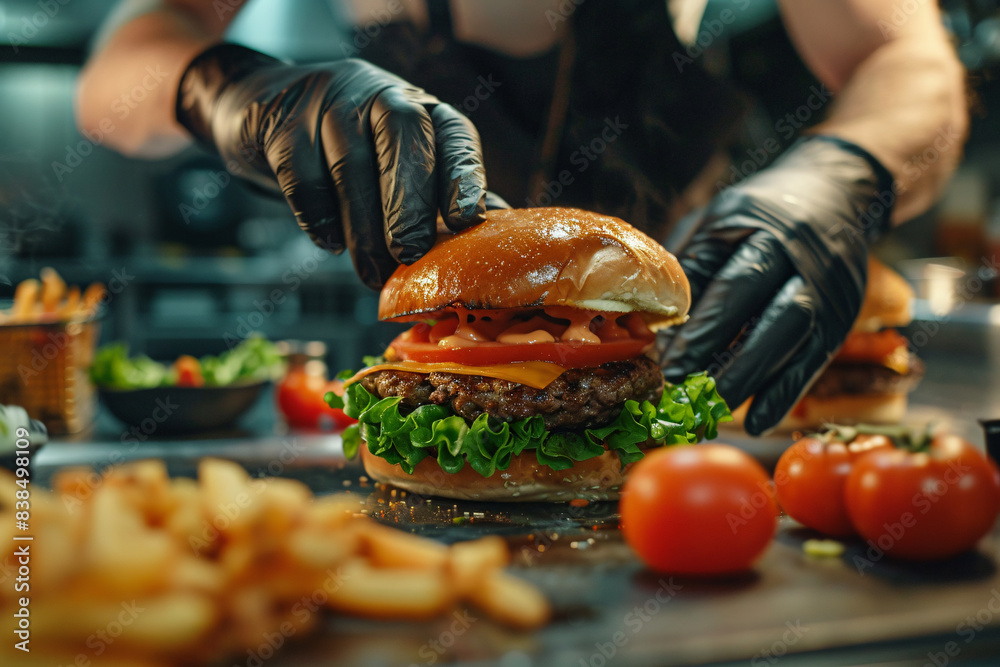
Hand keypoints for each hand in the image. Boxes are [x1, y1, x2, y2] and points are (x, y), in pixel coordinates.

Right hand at [176, 44, 488, 288]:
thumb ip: (446, 195)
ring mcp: (329, 104)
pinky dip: (317, 216)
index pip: (453, 133)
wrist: (271, 107)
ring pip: (350, 166)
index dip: (463, 176)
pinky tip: (331, 243)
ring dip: (363, 228)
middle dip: (409, 203)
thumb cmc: (355, 148)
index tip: (467, 220)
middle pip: (402, 139)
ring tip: (373, 273)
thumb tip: (504, 234)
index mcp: (423, 109)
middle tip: (410, 253)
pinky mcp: (283, 125)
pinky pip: (302, 175)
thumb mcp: (404, 163)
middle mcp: (381, 96)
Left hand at [661, 136, 894, 434]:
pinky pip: (816, 358)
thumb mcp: (716, 221)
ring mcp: (829, 287)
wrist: (835, 192)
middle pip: (769, 313)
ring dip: (754, 379)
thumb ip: (690, 268)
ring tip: (715, 410)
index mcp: (763, 228)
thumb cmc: (757, 214)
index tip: (670, 363)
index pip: (732, 283)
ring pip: (794, 339)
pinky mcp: (843, 314)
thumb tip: (655, 325)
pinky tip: (760, 421)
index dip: (703, 327)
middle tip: (687, 391)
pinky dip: (786, 392)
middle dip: (726, 356)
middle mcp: (803, 257)